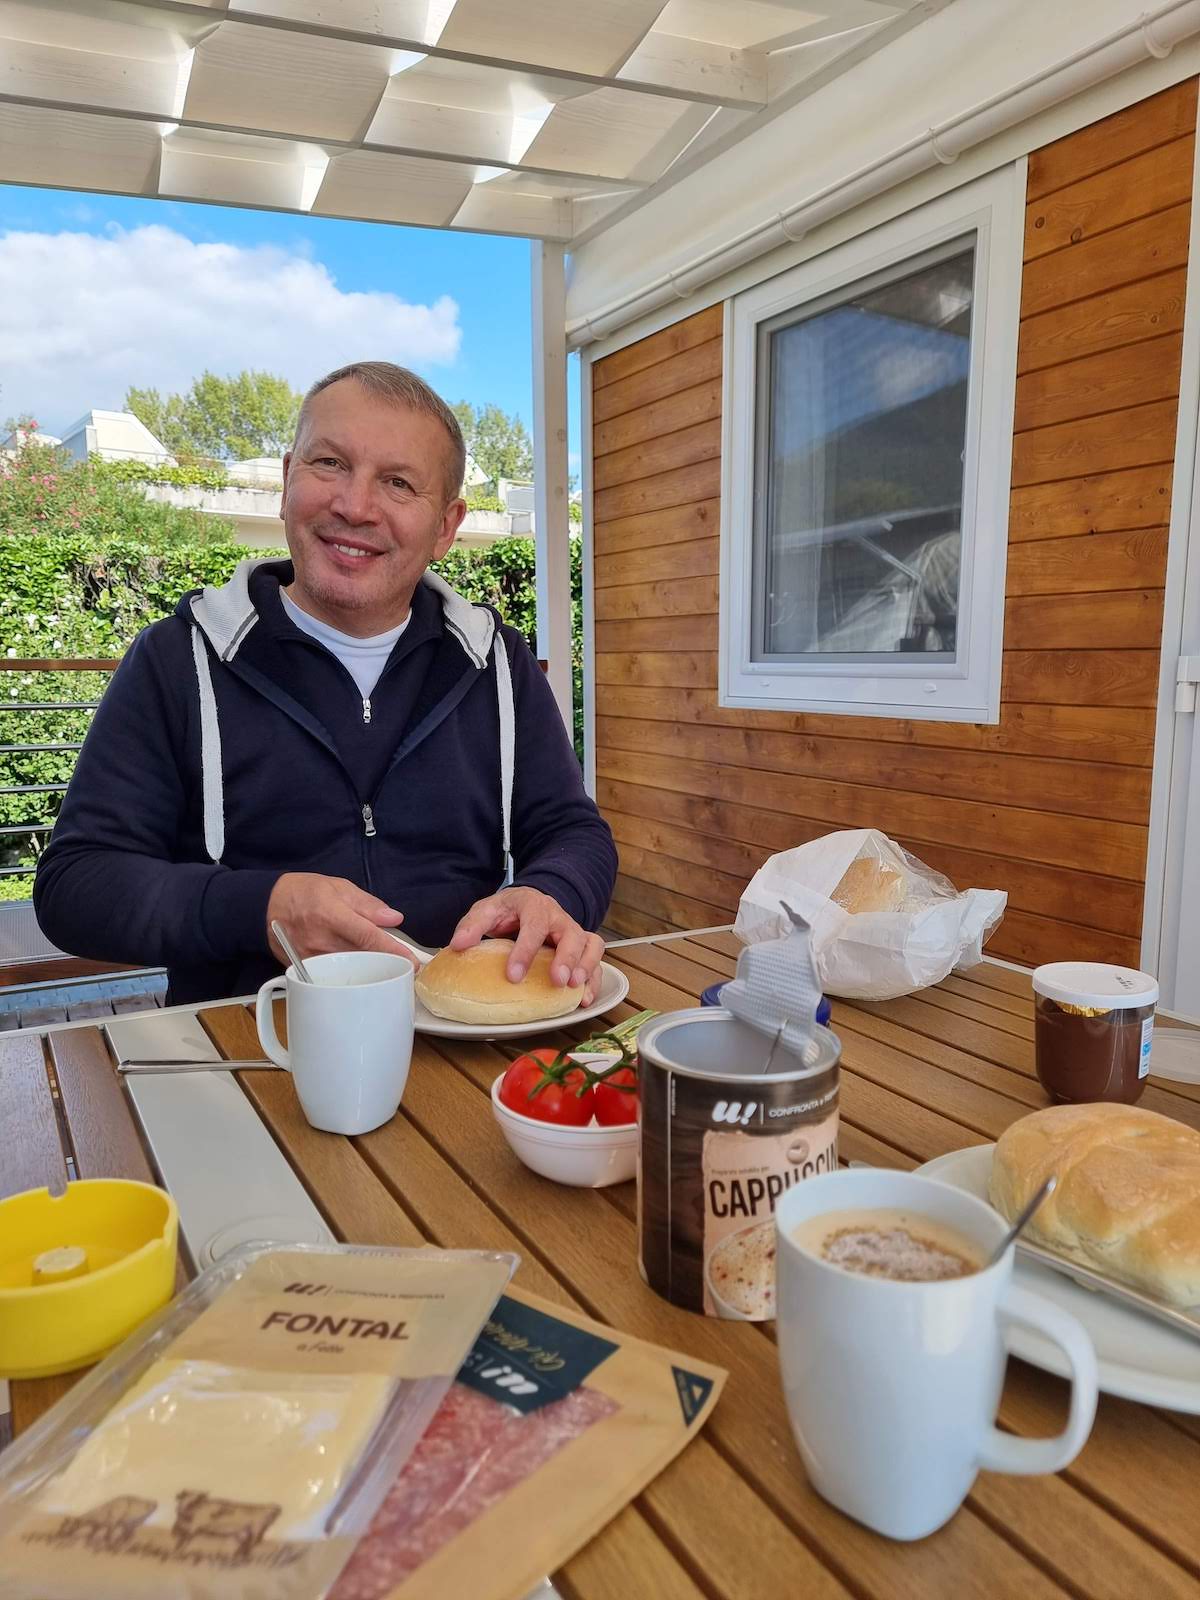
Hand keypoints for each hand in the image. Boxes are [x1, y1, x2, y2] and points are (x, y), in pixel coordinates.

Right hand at [266, 872, 404, 962]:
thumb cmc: (304, 892)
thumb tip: (394, 918)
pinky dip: (351, 974)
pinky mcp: (305, 970)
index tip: (412, 963)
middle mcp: (321, 940)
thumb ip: (368, 904)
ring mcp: (312, 959)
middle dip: (387, 963)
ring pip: (350, 971)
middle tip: (403, 965)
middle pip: (363, 959)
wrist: (266, 906)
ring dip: (370, 970)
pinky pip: (334, 976)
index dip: (394, 951)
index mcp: (331, 915)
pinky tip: (359, 969)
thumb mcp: (338, 887)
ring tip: (382, 966)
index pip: (369, 937)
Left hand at [450, 886, 604, 1002]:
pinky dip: (594, 980)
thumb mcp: (486, 911)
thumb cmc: (506, 911)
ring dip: (586, 967)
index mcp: (534, 905)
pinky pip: (596, 961)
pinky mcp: (581, 947)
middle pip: (572, 934)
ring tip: (574, 989)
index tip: (513, 975)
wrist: (526, 903)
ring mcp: (573, 932)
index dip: (525, 950)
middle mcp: (559, 917)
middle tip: (557, 981)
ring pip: (591, 945)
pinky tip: (584, 1000)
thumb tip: (457, 945)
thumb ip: (472, 925)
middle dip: (567, 959)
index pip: (534, 924)